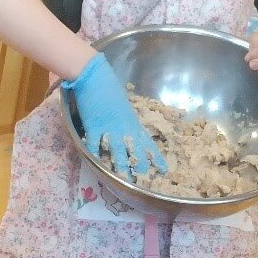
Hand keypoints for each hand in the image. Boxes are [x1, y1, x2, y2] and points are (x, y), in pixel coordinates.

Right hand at [63, 53, 165, 175]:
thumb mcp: (124, 106)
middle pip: (135, 152)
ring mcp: (109, 129)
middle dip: (140, 167)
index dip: (156, 157)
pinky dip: (96, 156)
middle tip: (145, 181)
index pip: (148, 144)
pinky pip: (95, 146)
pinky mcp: (93, 127)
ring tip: (124, 179)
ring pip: (117, 153)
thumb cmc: (110, 88)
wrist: (94, 76)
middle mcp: (124, 129)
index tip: (164, 169)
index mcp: (133, 123)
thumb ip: (127, 121)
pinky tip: (97, 165)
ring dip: (121, 167)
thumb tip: (130, 130)